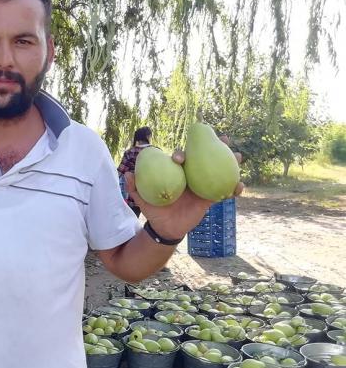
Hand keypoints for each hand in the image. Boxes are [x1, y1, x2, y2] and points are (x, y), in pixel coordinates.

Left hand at [124, 148, 243, 240]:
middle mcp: (190, 176)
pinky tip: (240, 187)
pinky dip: (233, 189)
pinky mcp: (209, 198)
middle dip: (215, 147)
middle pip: (204, 158)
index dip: (181, 154)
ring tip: (239, 157)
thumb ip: (135, 187)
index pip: (181, 158)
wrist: (165, 228)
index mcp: (176, 173)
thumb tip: (127, 174)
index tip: (180, 157)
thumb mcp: (143, 199)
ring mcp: (201, 186)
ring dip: (230, 163)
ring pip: (218, 172)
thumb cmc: (154, 210)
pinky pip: (223, 192)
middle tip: (225, 139)